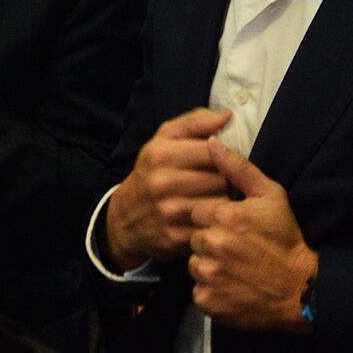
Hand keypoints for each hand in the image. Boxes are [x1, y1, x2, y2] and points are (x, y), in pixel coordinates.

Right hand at [103, 108, 231, 270]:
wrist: (125, 217)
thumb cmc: (152, 172)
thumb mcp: (164, 140)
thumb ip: (195, 123)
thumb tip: (228, 115)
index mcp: (161, 154)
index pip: (213, 151)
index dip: (222, 156)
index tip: (219, 161)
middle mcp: (163, 182)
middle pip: (220, 178)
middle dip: (224, 180)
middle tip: (216, 182)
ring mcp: (169, 211)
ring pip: (221, 203)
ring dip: (223, 202)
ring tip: (213, 198)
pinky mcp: (176, 236)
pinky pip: (212, 226)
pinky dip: (214, 222)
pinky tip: (207, 217)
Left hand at [189, 137, 318, 333]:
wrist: (300, 289)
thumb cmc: (285, 238)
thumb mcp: (270, 195)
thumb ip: (237, 167)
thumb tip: (211, 142)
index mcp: (221, 216)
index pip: (197, 212)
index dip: (214, 219)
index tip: (233, 227)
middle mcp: (210, 245)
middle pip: (194, 238)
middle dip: (210, 242)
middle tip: (236, 248)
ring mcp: (208, 275)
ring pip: (194, 265)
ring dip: (209, 266)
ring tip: (235, 267)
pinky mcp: (208, 301)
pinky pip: (198, 291)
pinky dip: (211, 290)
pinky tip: (233, 286)